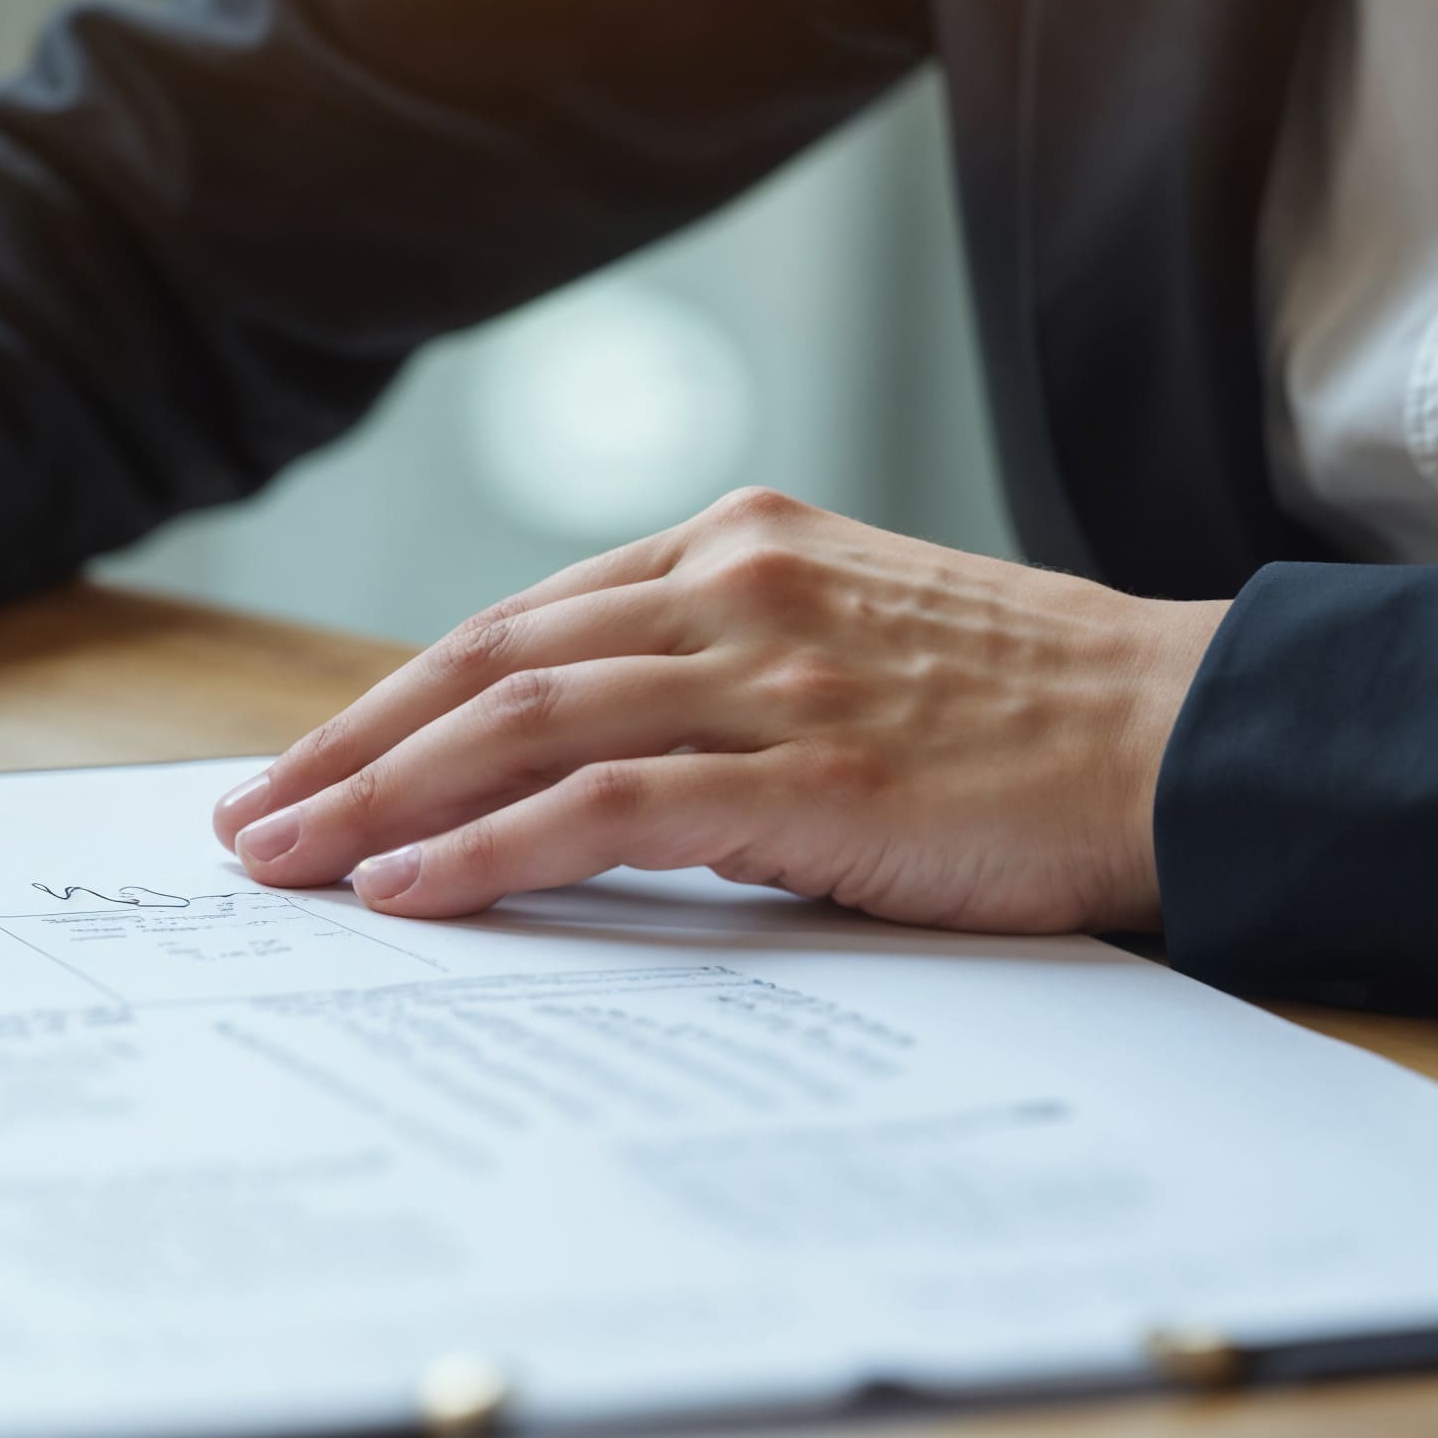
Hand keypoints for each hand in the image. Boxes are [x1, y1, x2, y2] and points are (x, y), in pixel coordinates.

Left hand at [210, 487, 1226, 934]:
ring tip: (283, 863)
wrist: (1192, 735)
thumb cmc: (1031, 718)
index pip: (521, 623)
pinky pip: (602, 805)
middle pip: (485, 663)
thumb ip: (725, 675)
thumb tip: (584, 765)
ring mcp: (768, 675)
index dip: (394, 699)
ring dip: (378, 799)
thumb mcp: (856, 649)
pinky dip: (487, 849)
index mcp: (740, 547)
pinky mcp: (807, 773)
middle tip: (244, 822)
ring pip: (518, 724)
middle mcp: (735, 589)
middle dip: (346, 747)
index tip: (306, 766)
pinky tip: (407, 890)